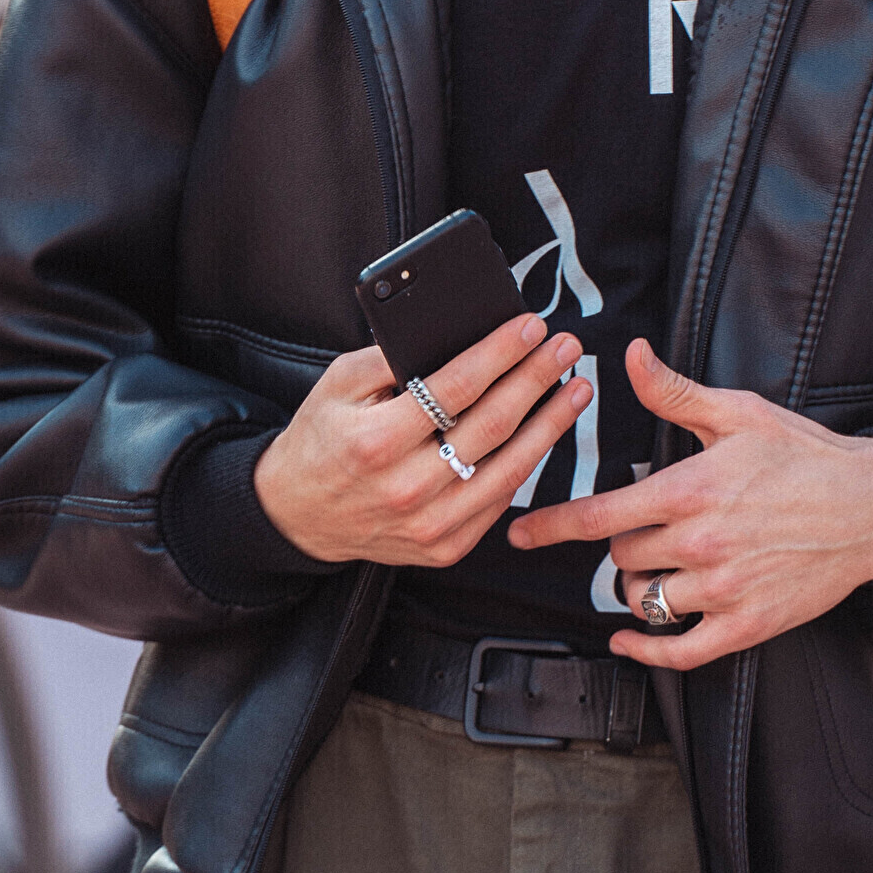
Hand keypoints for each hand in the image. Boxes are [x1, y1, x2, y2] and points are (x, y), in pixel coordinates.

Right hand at [255, 315, 590, 565]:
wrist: (297, 515)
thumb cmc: (320, 440)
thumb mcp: (337, 384)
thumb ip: (388, 358)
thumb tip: (450, 331)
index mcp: (377, 440)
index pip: (457, 387)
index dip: (501, 353)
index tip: (531, 327)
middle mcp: (407, 487)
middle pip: (492, 424)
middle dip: (537, 379)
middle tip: (567, 347)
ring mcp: (431, 523)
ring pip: (509, 467)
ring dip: (550, 424)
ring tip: (576, 389)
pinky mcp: (446, 546)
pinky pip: (499, 500)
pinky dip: (527, 463)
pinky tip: (544, 432)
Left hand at [507, 337, 872, 669]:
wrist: (871, 507)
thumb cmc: (804, 456)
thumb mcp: (738, 413)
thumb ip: (673, 392)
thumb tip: (630, 355)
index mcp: (689, 490)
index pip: (598, 516)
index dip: (550, 527)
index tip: (519, 535)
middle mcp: (699, 545)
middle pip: (620, 557)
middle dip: (623, 543)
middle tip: (647, 528)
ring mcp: (722, 591)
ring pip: (642, 600)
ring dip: (639, 585)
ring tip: (662, 564)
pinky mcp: (745, 625)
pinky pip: (678, 651)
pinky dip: (645, 649)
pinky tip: (628, 639)